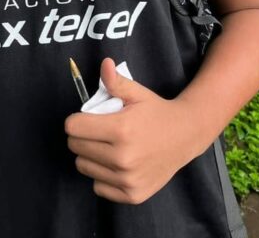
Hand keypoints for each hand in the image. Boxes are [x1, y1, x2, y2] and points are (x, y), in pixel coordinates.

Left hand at [65, 58, 204, 204]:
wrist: (186, 136)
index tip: (87, 118)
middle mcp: (123, 158)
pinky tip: (117, 164)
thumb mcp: (138, 93)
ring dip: (91, 156)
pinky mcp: (132, 195)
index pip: (73, 128)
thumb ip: (116, 81)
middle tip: (99, 132)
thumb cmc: (156, 112)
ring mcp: (127, 179)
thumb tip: (104, 64)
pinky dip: (103, 176)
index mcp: (121, 129)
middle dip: (82, 136)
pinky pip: (98, 186)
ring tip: (109, 147)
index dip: (77, 120)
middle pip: (75, 147)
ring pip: (84, 167)